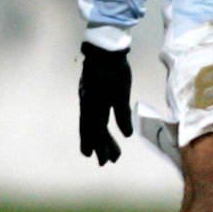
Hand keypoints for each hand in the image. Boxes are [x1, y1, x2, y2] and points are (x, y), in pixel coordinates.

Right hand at [78, 43, 132, 164]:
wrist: (103, 49)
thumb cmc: (114, 71)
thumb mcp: (121, 93)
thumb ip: (122, 114)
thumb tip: (125, 135)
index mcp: (94, 108)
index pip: (96, 133)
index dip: (100, 147)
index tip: (105, 161)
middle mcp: (87, 106)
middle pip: (92, 131)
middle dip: (99, 146)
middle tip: (105, 162)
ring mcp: (87, 98)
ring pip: (91, 123)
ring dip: (98, 137)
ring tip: (104, 148)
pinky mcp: (89, 92)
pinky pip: (90, 114)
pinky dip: (96, 124)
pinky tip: (101, 125)